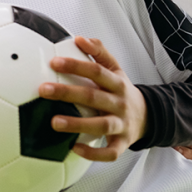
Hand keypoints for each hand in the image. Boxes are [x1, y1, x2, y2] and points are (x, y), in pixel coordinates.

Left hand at [38, 36, 146, 161]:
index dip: (76, 66)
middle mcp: (119, 103)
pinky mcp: (122, 143)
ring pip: (101, 125)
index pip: (96, 71)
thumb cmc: (121, 91)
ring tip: (54, 122)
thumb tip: (80, 38)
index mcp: (117, 83)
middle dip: (68, 93)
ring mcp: (122, 125)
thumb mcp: (116, 69)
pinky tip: (74, 148)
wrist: (148, 116)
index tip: (54, 63)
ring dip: (77, 124)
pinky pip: (110, 153)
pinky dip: (94, 153)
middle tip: (43, 90)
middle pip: (94, 97)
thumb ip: (99, 53)